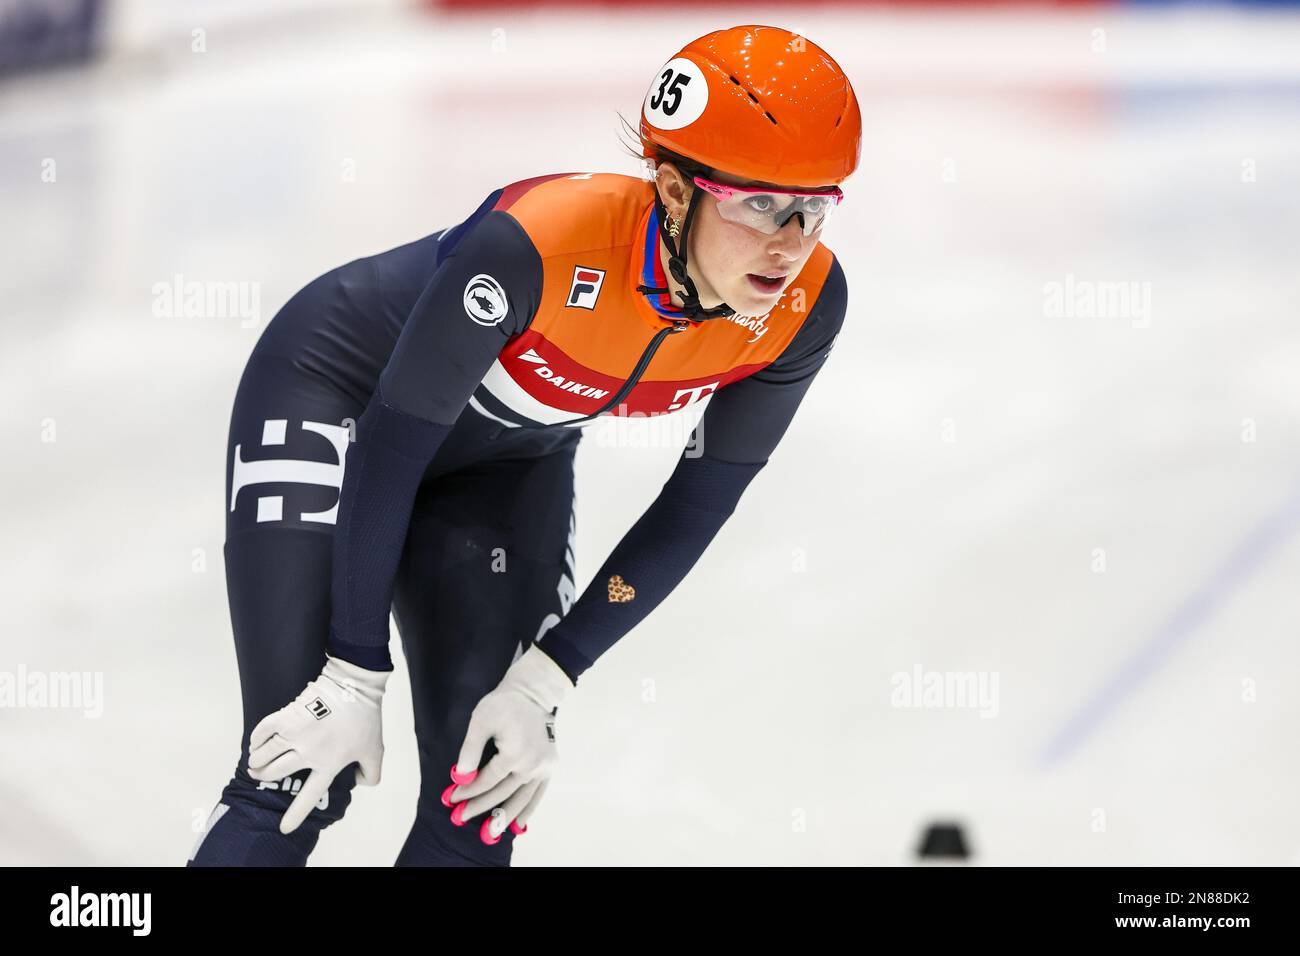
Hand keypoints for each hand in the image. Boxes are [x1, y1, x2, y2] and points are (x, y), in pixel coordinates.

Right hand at [247, 654, 389, 834]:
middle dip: (265, 775)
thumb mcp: (375, 750)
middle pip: (278, 772)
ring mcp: (295, 734)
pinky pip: (264, 730)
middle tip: (259, 774)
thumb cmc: (365, 718)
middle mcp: (308, 753)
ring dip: (258, 760)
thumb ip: (372, 772)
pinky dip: (256, 738)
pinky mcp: (287, 715)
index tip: (284, 828)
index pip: (310, 796)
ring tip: (255, 762)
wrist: (354, 687)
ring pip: (266, 754)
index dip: (296, 814)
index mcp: (328, 764)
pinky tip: (255, 742)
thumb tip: (360, 783)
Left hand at [446, 644, 572, 844]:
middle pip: (501, 793)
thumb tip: (461, 776)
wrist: (532, 695)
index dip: (467, 791)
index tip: (451, 798)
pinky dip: (528, 810)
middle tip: (459, 818)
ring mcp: (543, 767)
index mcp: (515, 753)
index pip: (487, 780)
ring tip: (488, 832)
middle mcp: (532, 764)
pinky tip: (518, 825)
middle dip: (479, 807)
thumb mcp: (480, 720)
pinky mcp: (550, 767)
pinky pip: (538, 794)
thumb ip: (470, 750)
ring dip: (503, 817)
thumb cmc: (503, 705)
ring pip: (521, 799)